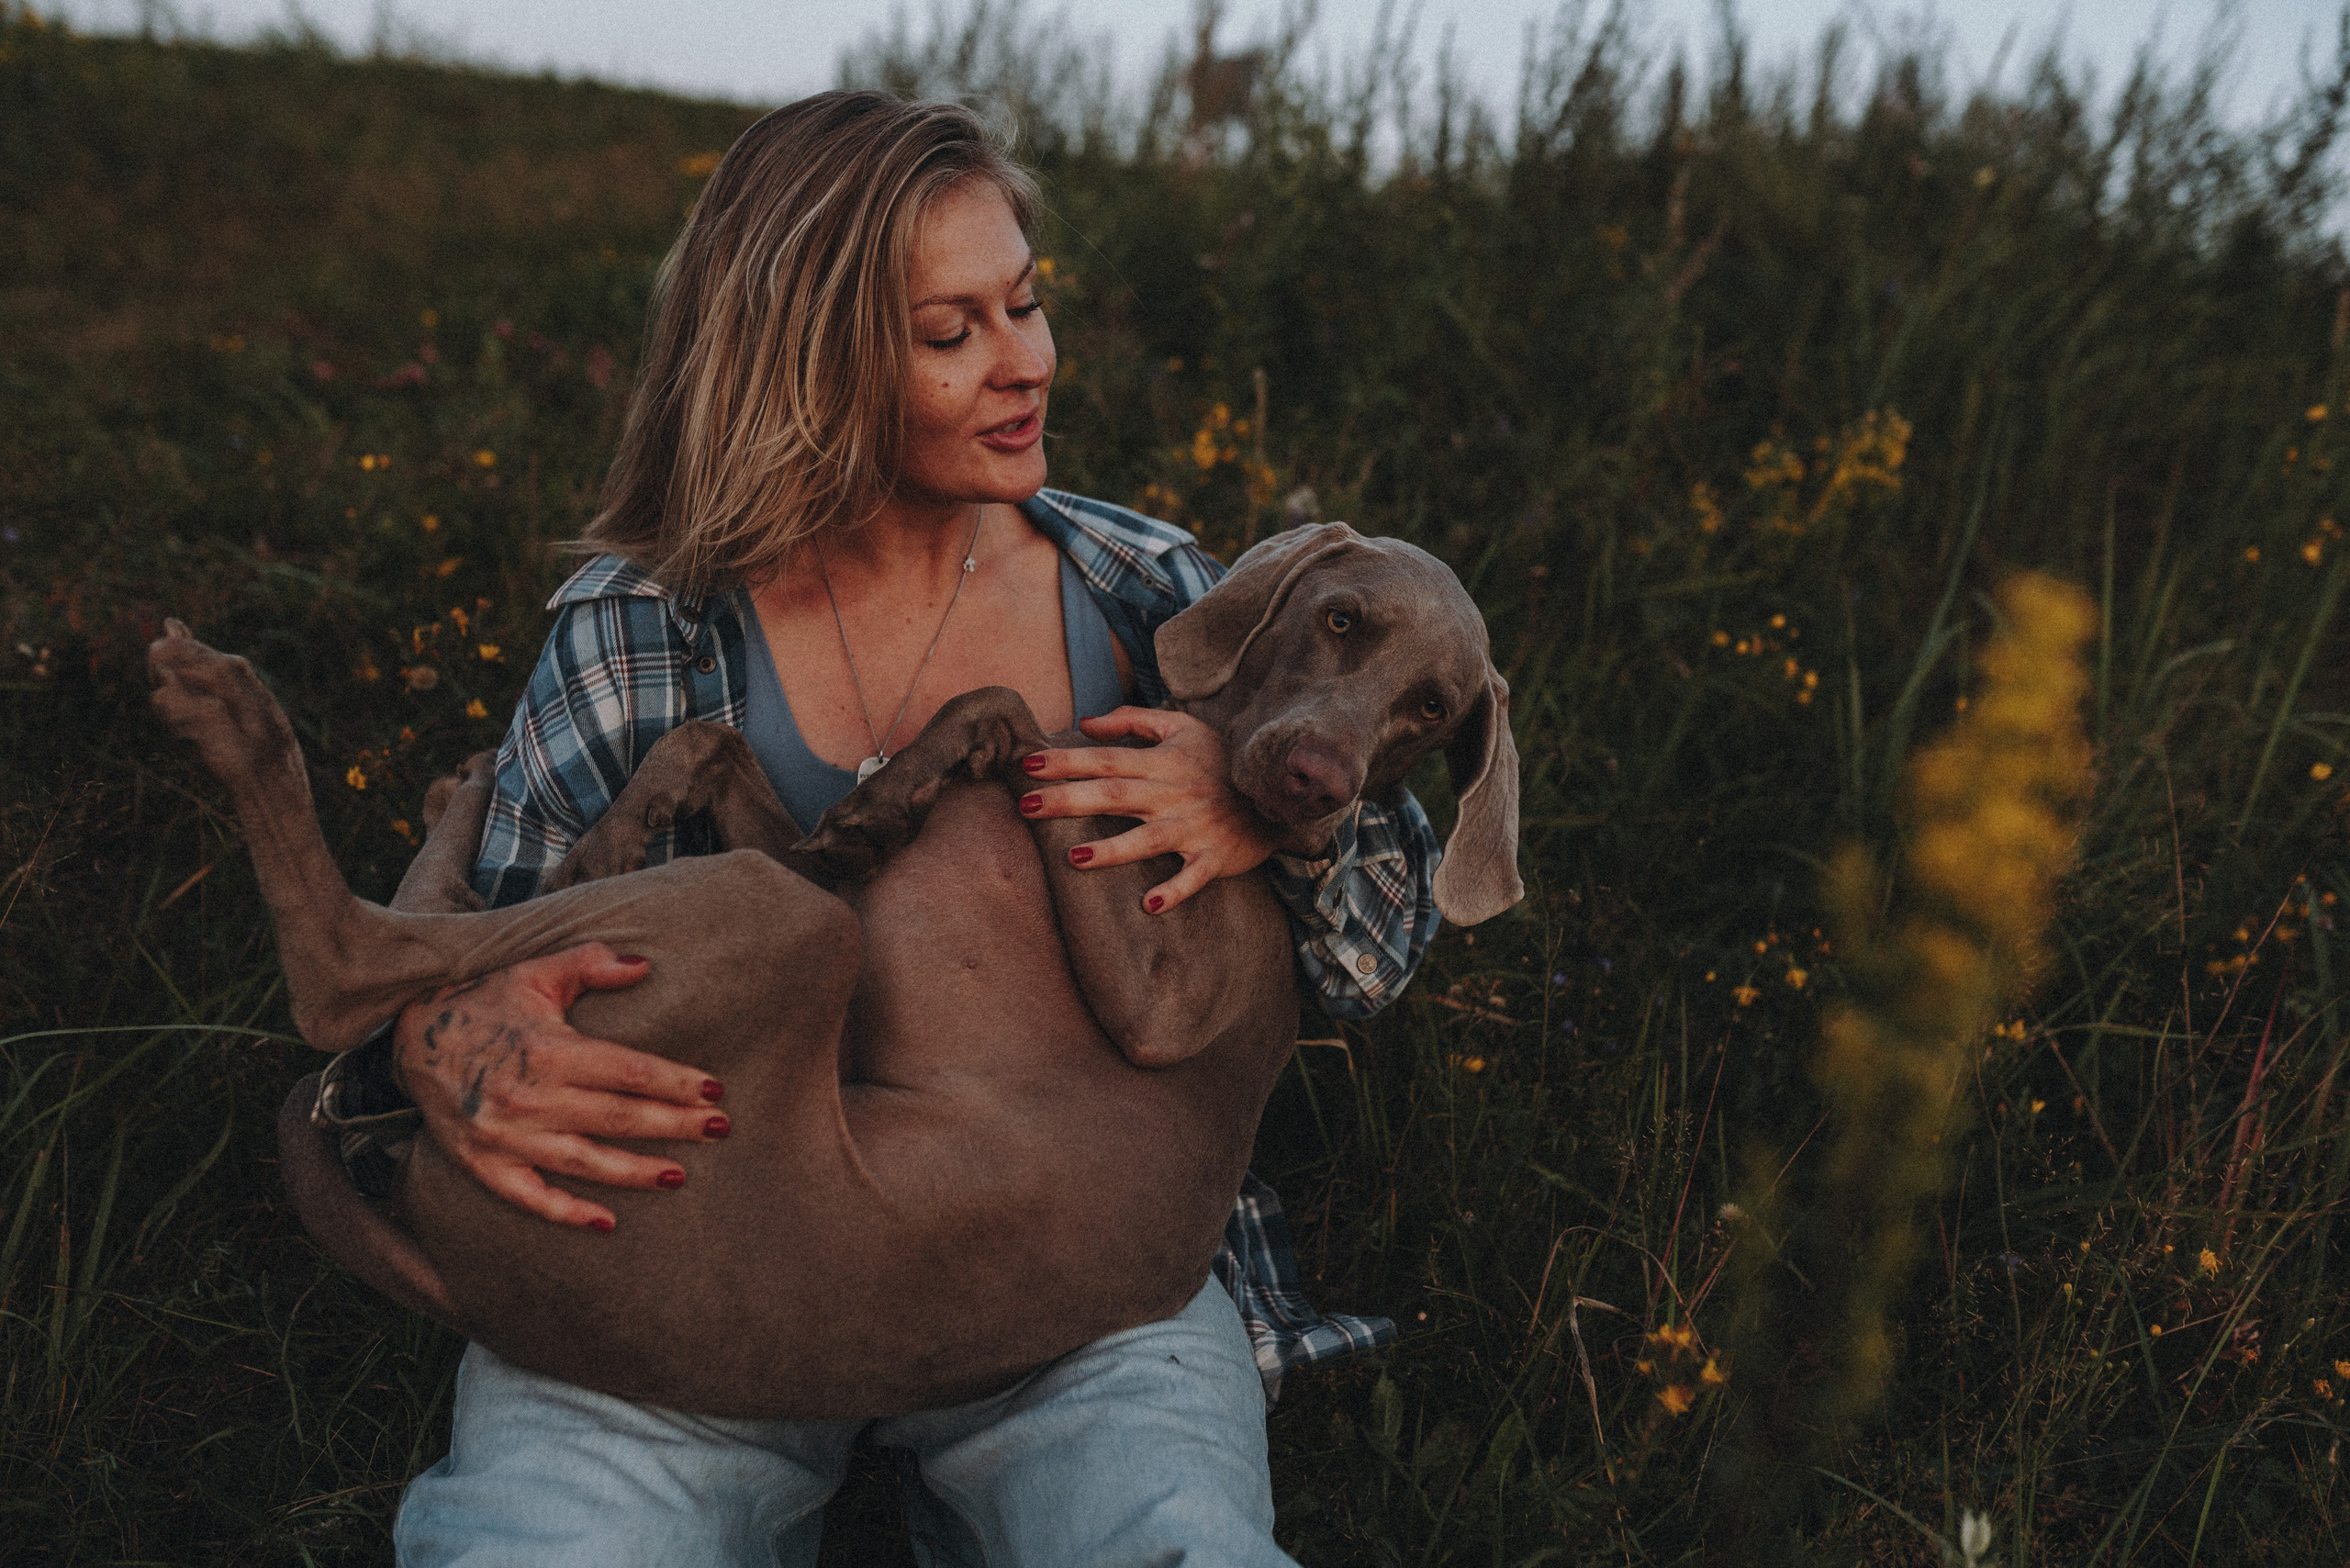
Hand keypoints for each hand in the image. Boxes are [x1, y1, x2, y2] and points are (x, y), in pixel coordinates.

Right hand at [392, 943, 727, 1230]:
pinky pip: (530, 1198)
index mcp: (550, 1050)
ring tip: (679, 1176)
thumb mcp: (535, 974)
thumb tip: (644, 965)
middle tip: (721, 1129)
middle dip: (674, 1124)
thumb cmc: (485, 1003)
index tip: (714, 1091)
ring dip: (635, 1172)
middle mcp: (530, 1097)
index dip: (676, 1082)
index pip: (630, 1071)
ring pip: (585, 1162)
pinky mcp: (483, 1164)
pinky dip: (567, 1213)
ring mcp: (505, 1137)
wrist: (406, 1036)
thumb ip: (590, 963)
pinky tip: (607, 1222)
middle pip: (619, 1117)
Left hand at [1017, 707, 1279, 913]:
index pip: (1106, 758)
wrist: (1277, 791)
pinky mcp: (1214, 856)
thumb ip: (1133, 721)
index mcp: (1162, 762)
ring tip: (1075, 858)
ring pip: (1148, 839)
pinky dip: (1175, 890)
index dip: (1067, 761)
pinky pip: (1193, 876)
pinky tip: (1149, 904)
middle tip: (1026, 806)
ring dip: (1113, 850)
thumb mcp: (1182, 726)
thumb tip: (1086, 723)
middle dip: (1070, 799)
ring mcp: (1194, 827)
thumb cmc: (1220, 759)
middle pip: (1115, 794)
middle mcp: (1173, 793)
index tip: (1027, 763)